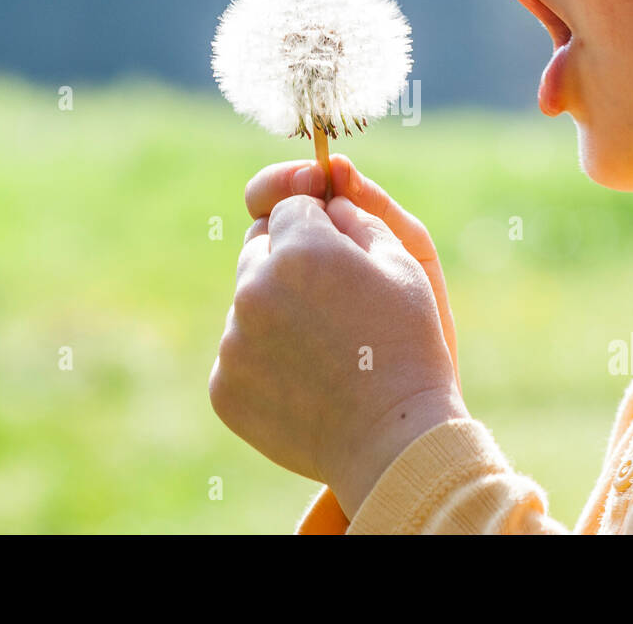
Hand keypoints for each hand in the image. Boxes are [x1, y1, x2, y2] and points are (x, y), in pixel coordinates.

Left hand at [208, 154, 466, 517]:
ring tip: (326, 346)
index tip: (342, 251)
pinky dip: (264, 359)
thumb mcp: (403, 261)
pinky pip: (238, 352)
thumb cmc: (408, 344)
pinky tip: (306, 378)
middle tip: (332, 296)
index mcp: (300, 248)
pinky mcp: (224, 386)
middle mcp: (255, 288)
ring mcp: (234, 341)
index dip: (319, 223)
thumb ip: (356, 214)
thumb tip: (327, 192)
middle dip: (289, 258)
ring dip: (276, 309)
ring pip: (247, 302)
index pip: (290, 206)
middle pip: (258, 247)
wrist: (394, 441)